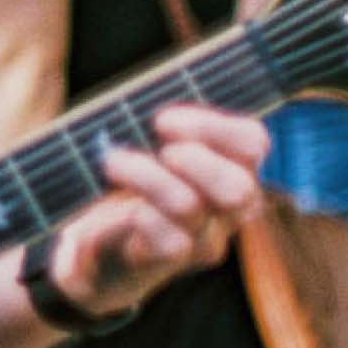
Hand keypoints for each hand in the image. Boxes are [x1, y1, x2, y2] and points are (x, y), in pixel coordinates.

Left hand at [53, 104, 267, 318]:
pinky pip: (168, 242)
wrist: (94, 249)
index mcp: (230, 168)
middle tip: (156, 151)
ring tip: (112, 164)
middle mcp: (226, 210)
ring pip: (189, 206)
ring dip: (144, 176)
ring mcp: (201, 240)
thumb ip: (165, 122)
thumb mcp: (145, 142)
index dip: (214, 127)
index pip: (253, 144)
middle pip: (239, 188)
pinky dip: (137, 217)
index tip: (163, 122)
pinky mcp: (167, 262)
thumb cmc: (124, 181)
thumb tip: (147, 86)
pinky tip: (115, 212)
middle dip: (194, 160)